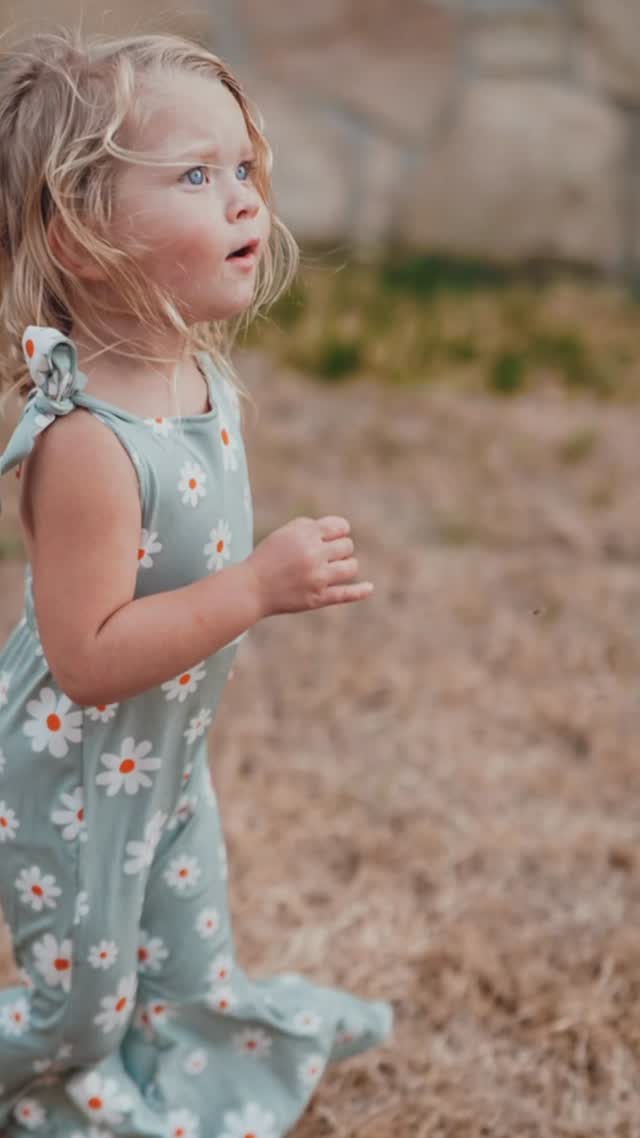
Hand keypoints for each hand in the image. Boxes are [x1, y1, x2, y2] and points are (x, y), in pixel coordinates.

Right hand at [246, 515, 373, 618]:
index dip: (338, 531)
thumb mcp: (285, 533)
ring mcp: (318, 578)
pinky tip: (369, 588)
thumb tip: (338, 530)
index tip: (332, 537)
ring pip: (351, 567)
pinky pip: (345, 594)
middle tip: (324, 556)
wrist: (251, 588)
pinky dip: (360, 591)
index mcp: (306, 535)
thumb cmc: (267, 557)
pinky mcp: (318, 598)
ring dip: (347, 566)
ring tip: (334, 568)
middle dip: (339, 549)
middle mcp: (314, 555)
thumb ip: (310, 526)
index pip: (341, 527)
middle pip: (347, 546)